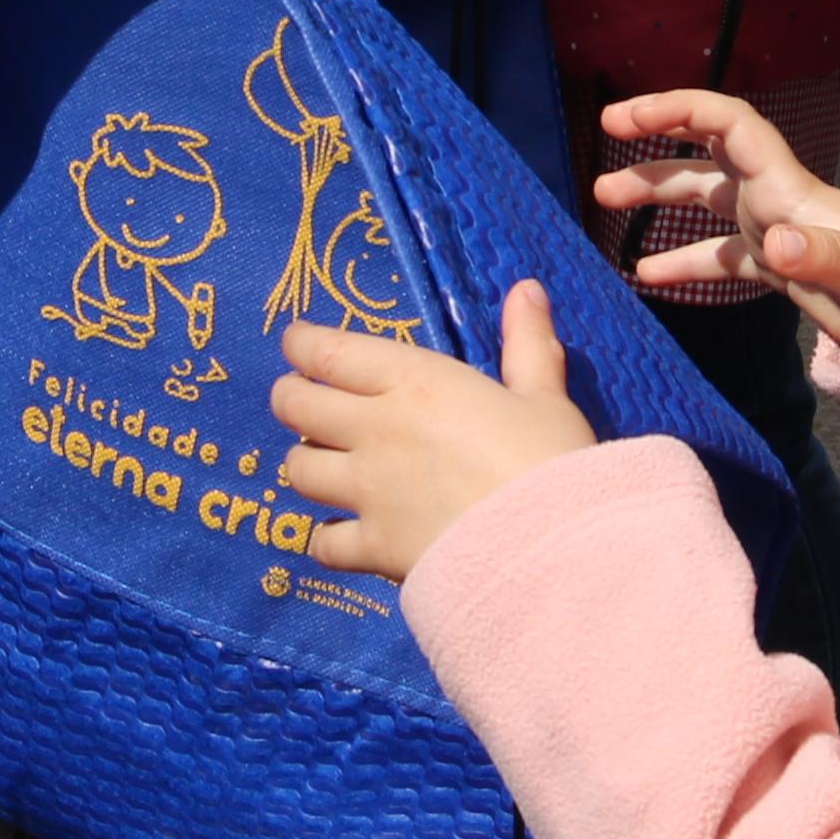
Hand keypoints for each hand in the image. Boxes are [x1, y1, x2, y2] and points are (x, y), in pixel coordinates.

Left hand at [272, 282, 595, 581]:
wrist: (548, 550)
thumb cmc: (550, 463)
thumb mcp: (545, 397)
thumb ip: (528, 344)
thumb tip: (525, 288)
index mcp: (415, 383)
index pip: (329, 352)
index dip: (300, 343)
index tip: (296, 342)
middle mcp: (377, 430)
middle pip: (296, 405)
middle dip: (289, 397)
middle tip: (298, 397)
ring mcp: (368, 491)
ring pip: (299, 470)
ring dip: (303, 461)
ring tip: (320, 461)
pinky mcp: (372, 547)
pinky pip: (323, 543)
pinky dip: (325, 539)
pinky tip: (339, 535)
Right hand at [597, 91, 839, 363]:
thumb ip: (821, 255)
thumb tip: (775, 242)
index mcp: (788, 187)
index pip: (727, 124)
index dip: (678, 109)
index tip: (626, 117)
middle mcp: (774, 199)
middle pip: (705, 153)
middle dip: (655, 140)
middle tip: (604, 135)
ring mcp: (774, 230)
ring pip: (703, 199)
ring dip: (655, 195)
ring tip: (602, 202)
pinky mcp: (778, 266)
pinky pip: (718, 256)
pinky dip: (681, 259)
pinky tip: (646, 275)